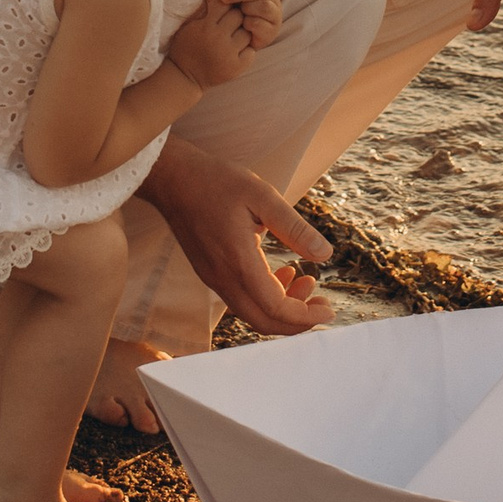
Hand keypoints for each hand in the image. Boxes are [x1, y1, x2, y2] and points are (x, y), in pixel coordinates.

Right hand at [140, 138, 333, 334]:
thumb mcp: (262, 196)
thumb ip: (294, 228)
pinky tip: (281, 274)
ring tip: (306, 282)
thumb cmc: (217, 181)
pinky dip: (266, 298)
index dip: (306, 317)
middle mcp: (223, 278)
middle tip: (322, 304)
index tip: (329, 309)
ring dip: (282, 309)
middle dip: (297, 322)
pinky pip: (241, 300)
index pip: (275, 308)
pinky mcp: (210, 273)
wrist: (173, 179)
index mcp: (238, 261)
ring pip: (252, 314)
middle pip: (263, 322)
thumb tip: (325, 254)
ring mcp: (213, 279)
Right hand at [168, 0, 257, 90]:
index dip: (226, 4)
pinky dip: (246, 49)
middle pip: (238, 16)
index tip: (223, 10)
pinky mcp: (237, 67)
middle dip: (236, 17)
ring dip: (242, 32)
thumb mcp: (191, 23)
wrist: (184, 76)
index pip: (225, 3)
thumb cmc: (186, 45)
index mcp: (205, 26)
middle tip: (229, 24)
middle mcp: (217, 38)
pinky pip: (251, 50)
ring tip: (231, 38)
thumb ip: (206, 6)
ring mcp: (229, 53)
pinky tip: (235, 50)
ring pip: (246, 32)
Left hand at [211, 0, 284, 51]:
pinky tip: (241, 25)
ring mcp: (274, 17)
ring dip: (247, 8)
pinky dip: (249, 23)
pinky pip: (261, 24)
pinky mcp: (271, 32)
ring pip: (264, 7)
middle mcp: (272, 1)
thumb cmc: (235, 15)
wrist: (237, 41)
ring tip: (235, 13)